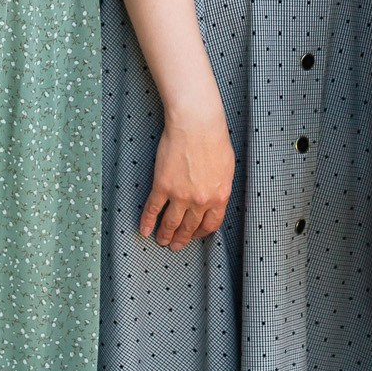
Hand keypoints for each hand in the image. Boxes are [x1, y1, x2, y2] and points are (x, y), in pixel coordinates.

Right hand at [141, 105, 234, 251]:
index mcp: (219, 196)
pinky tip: (144, 229)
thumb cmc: (214, 139)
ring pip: (171, 223)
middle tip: (176, 245)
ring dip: (165, 235)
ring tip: (161, 241)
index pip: (211, 224)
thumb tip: (214, 195)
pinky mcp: (162, 186)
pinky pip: (153, 209)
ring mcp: (180, 195)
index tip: (196, 236)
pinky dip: (148, 221)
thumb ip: (220, 186)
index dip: (202, 233)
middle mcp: (200, 201)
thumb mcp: (226, 167)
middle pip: (190, 227)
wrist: (197, 124)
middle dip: (182, 239)